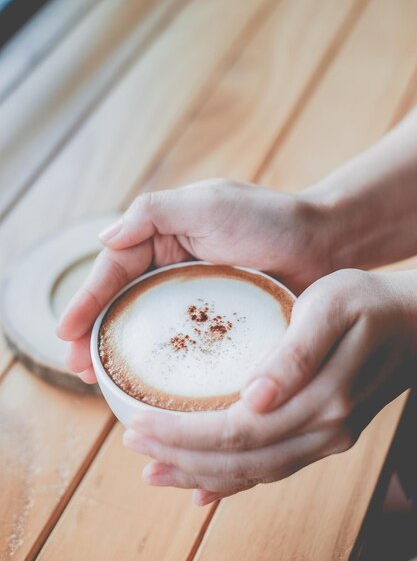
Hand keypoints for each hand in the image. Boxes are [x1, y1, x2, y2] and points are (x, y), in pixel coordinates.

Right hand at [57, 179, 330, 381]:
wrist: (326, 245)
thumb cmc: (270, 219)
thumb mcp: (208, 203)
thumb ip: (153, 212)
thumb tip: (102, 237)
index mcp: (165, 237)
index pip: (115, 269)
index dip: (87, 299)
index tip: (64, 332)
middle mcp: (175, 268)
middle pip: (123, 303)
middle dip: (95, 334)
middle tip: (77, 368)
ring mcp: (197, 299)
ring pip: (149, 328)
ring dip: (121, 354)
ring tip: (98, 384)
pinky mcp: (221, 324)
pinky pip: (186, 346)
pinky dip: (163, 364)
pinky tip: (149, 386)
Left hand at [122, 269, 416, 504]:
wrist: (412, 322)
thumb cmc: (368, 303)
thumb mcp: (331, 308)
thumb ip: (296, 355)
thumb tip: (254, 398)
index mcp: (321, 399)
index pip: (237, 430)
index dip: (184, 433)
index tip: (139, 423)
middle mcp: (324, 430)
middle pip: (239, 458)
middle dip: (180, 455)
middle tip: (133, 444)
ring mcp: (327, 439)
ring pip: (253, 471)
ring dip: (200, 472)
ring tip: (155, 469)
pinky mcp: (325, 436)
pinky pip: (273, 468)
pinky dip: (233, 480)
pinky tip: (204, 485)